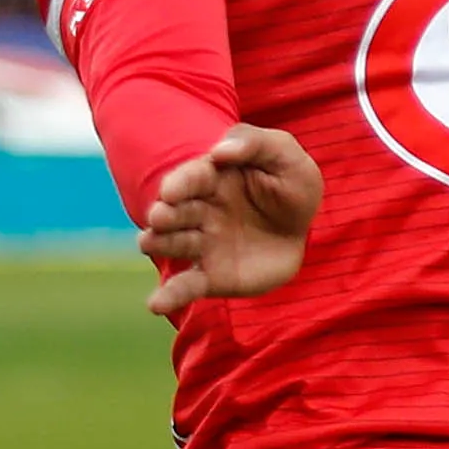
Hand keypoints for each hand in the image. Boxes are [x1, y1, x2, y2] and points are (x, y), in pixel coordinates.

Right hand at [139, 122, 322, 319]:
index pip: (191, 178)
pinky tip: (154, 305)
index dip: (181, 183)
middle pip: (176, 212)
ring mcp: (203, 244)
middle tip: (160, 217)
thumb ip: (254, 143)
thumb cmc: (289, 183)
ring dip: (160, 244)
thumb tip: (220, 152)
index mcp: (212, 178)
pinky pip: (187, 286)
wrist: (301, 227)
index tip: (172, 191)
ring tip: (148, 243)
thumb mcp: (283, 154)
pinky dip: (169, 296)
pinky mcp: (211, 276)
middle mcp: (199, 211)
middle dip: (165, 214)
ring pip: (175, 244)